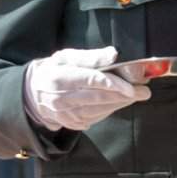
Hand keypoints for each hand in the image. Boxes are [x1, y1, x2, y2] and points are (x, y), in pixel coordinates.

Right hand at [24, 45, 150, 132]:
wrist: (32, 94)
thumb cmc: (53, 70)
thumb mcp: (66, 57)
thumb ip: (91, 57)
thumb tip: (114, 54)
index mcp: (60, 78)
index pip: (91, 81)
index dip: (113, 84)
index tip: (131, 87)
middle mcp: (61, 99)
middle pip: (98, 98)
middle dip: (124, 95)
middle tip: (144, 92)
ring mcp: (66, 114)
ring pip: (99, 110)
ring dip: (120, 103)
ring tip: (137, 95)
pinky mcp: (71, 123)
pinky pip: (95, 117)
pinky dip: (110, 110)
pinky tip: (120, 102)